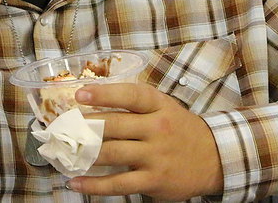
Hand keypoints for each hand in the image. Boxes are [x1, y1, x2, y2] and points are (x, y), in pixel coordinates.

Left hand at [67, 83, 222, 199]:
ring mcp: (155, 155)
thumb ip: (134, 106)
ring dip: (84, 153)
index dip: (104, 93)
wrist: (214, 157)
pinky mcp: (154, 180)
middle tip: (62, 127)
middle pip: (115, 125)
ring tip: (63, 153)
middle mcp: (157, 128)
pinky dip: (94, 184)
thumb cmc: (180, 129)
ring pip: (112, 153)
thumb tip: (93, 105)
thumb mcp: (164, 108)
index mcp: (159, 105)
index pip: (130, 95)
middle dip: (84, 126)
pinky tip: (76, 182)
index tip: (79, 94)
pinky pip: (118, 183)